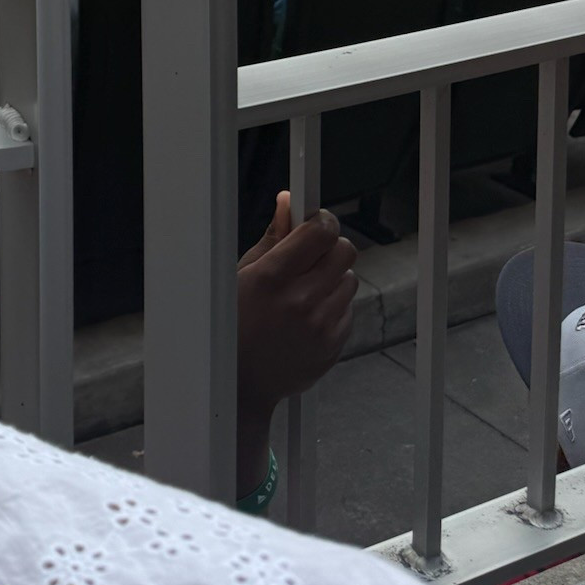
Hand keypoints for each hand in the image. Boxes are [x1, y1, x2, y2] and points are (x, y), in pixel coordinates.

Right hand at [237, 193, 356, 421]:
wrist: (242, 382)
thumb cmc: (234, 324)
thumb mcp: (242, 275)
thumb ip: (272, 238)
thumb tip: (288, 202)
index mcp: (272, 278)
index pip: (319, 231)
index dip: (321, 220)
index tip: (315, 220)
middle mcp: (301, 300)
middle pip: (344, 250)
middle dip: (330, 246)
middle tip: (312, 254)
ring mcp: (321, 325)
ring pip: (350, 278)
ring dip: (333, 276)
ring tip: (307, 288)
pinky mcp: (334, 344)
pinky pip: (349, 308)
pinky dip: (334, 304)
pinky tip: (309, 313)